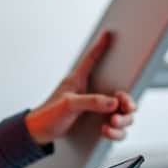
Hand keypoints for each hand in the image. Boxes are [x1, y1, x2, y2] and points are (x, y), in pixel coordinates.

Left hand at [24, 30, 136, 144]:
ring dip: (123, 120)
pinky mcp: (97, 123)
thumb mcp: (69, 105)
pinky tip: (106, 131)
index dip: (100, 46)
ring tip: (112, 123)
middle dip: (128, 102)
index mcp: (79, 81)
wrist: (39, 134)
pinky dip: (116, 132)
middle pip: (122, 94)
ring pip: (123, 113)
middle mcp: (92, 93)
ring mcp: (96, 110)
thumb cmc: (48, 114)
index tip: (107, 33)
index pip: (91, 59)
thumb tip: (114, 102)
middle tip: (127, 107)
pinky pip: (117, 128)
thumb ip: (91, 101)